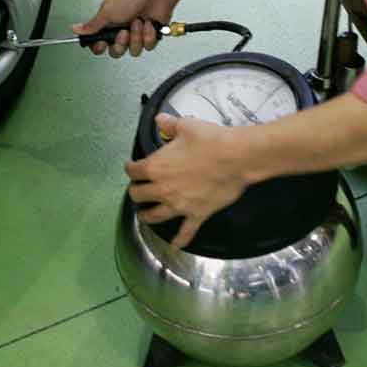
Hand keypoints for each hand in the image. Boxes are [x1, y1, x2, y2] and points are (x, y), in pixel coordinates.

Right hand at [74, 0, 174, 59]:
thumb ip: (92, 25)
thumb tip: (76, 29)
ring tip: (138, 22)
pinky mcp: (149, 37)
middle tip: (123, 32)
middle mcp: (121, 31)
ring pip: (133, 51)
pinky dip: (148, 34)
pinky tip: (148, 23)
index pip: (99, 44)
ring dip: (136, 36)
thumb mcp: (107, 11)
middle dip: (121, 43)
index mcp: (108, 25)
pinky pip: (147, 46)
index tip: (102, 42)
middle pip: (116, 52)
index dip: (100, 47)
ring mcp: (136, 35)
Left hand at [124, 115, 249, 248]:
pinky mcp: (196, 215)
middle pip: (138, 195)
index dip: (130, 168)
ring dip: (146, 216)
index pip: (133, 171)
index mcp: (156, 167)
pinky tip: (174, 247)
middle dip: (136, 192)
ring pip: (154, 216)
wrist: (236, 157)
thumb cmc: (210, 140)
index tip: (131, 167)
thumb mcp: (186, 126)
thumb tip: (160, 119)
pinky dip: (179, 241)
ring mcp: (179, 205)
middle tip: (138, 190)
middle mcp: (162, 189)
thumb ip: (169, 124)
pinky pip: (185, 233)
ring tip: (144, 216)